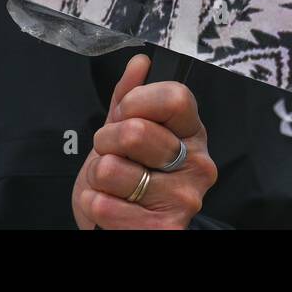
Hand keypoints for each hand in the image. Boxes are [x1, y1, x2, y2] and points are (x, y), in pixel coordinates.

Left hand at [73, 54, 217, 229]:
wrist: (122, 225)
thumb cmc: (127, 174)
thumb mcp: (125, 131)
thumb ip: (131, 96)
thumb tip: (140, 62)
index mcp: (192, 132)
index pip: (174, 97)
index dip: (136, 101)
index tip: (124, 114)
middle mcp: (198, 164)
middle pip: (135, 131)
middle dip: (105, 140)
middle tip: (111, 153)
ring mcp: (184, 198)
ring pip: (112, 169)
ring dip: (97, 176)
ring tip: (110, 184)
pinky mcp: (165, 229)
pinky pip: (105, 205)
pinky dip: (93, 204)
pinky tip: (108, 205)